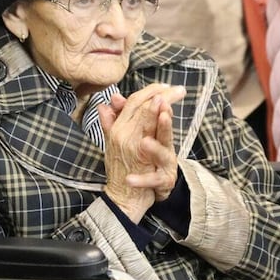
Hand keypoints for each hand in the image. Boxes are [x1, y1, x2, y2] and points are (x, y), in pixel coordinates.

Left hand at [98, 83, 185, 221]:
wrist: (140, 191)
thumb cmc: (141, 160)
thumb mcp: (132, 135)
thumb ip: (122, 115)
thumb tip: (114, 97)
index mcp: (155, 133)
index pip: (155, 113)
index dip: (156, 98)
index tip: (162, 88)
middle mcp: (163, 146)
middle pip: (163, 131)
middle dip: (161, 119)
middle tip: (162, 104)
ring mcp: (165, 165)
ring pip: (162, 155)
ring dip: (154, 148)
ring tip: (145, 142)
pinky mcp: (162, 182)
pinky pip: (152, 181)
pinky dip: (141, 181)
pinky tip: (130, 180)